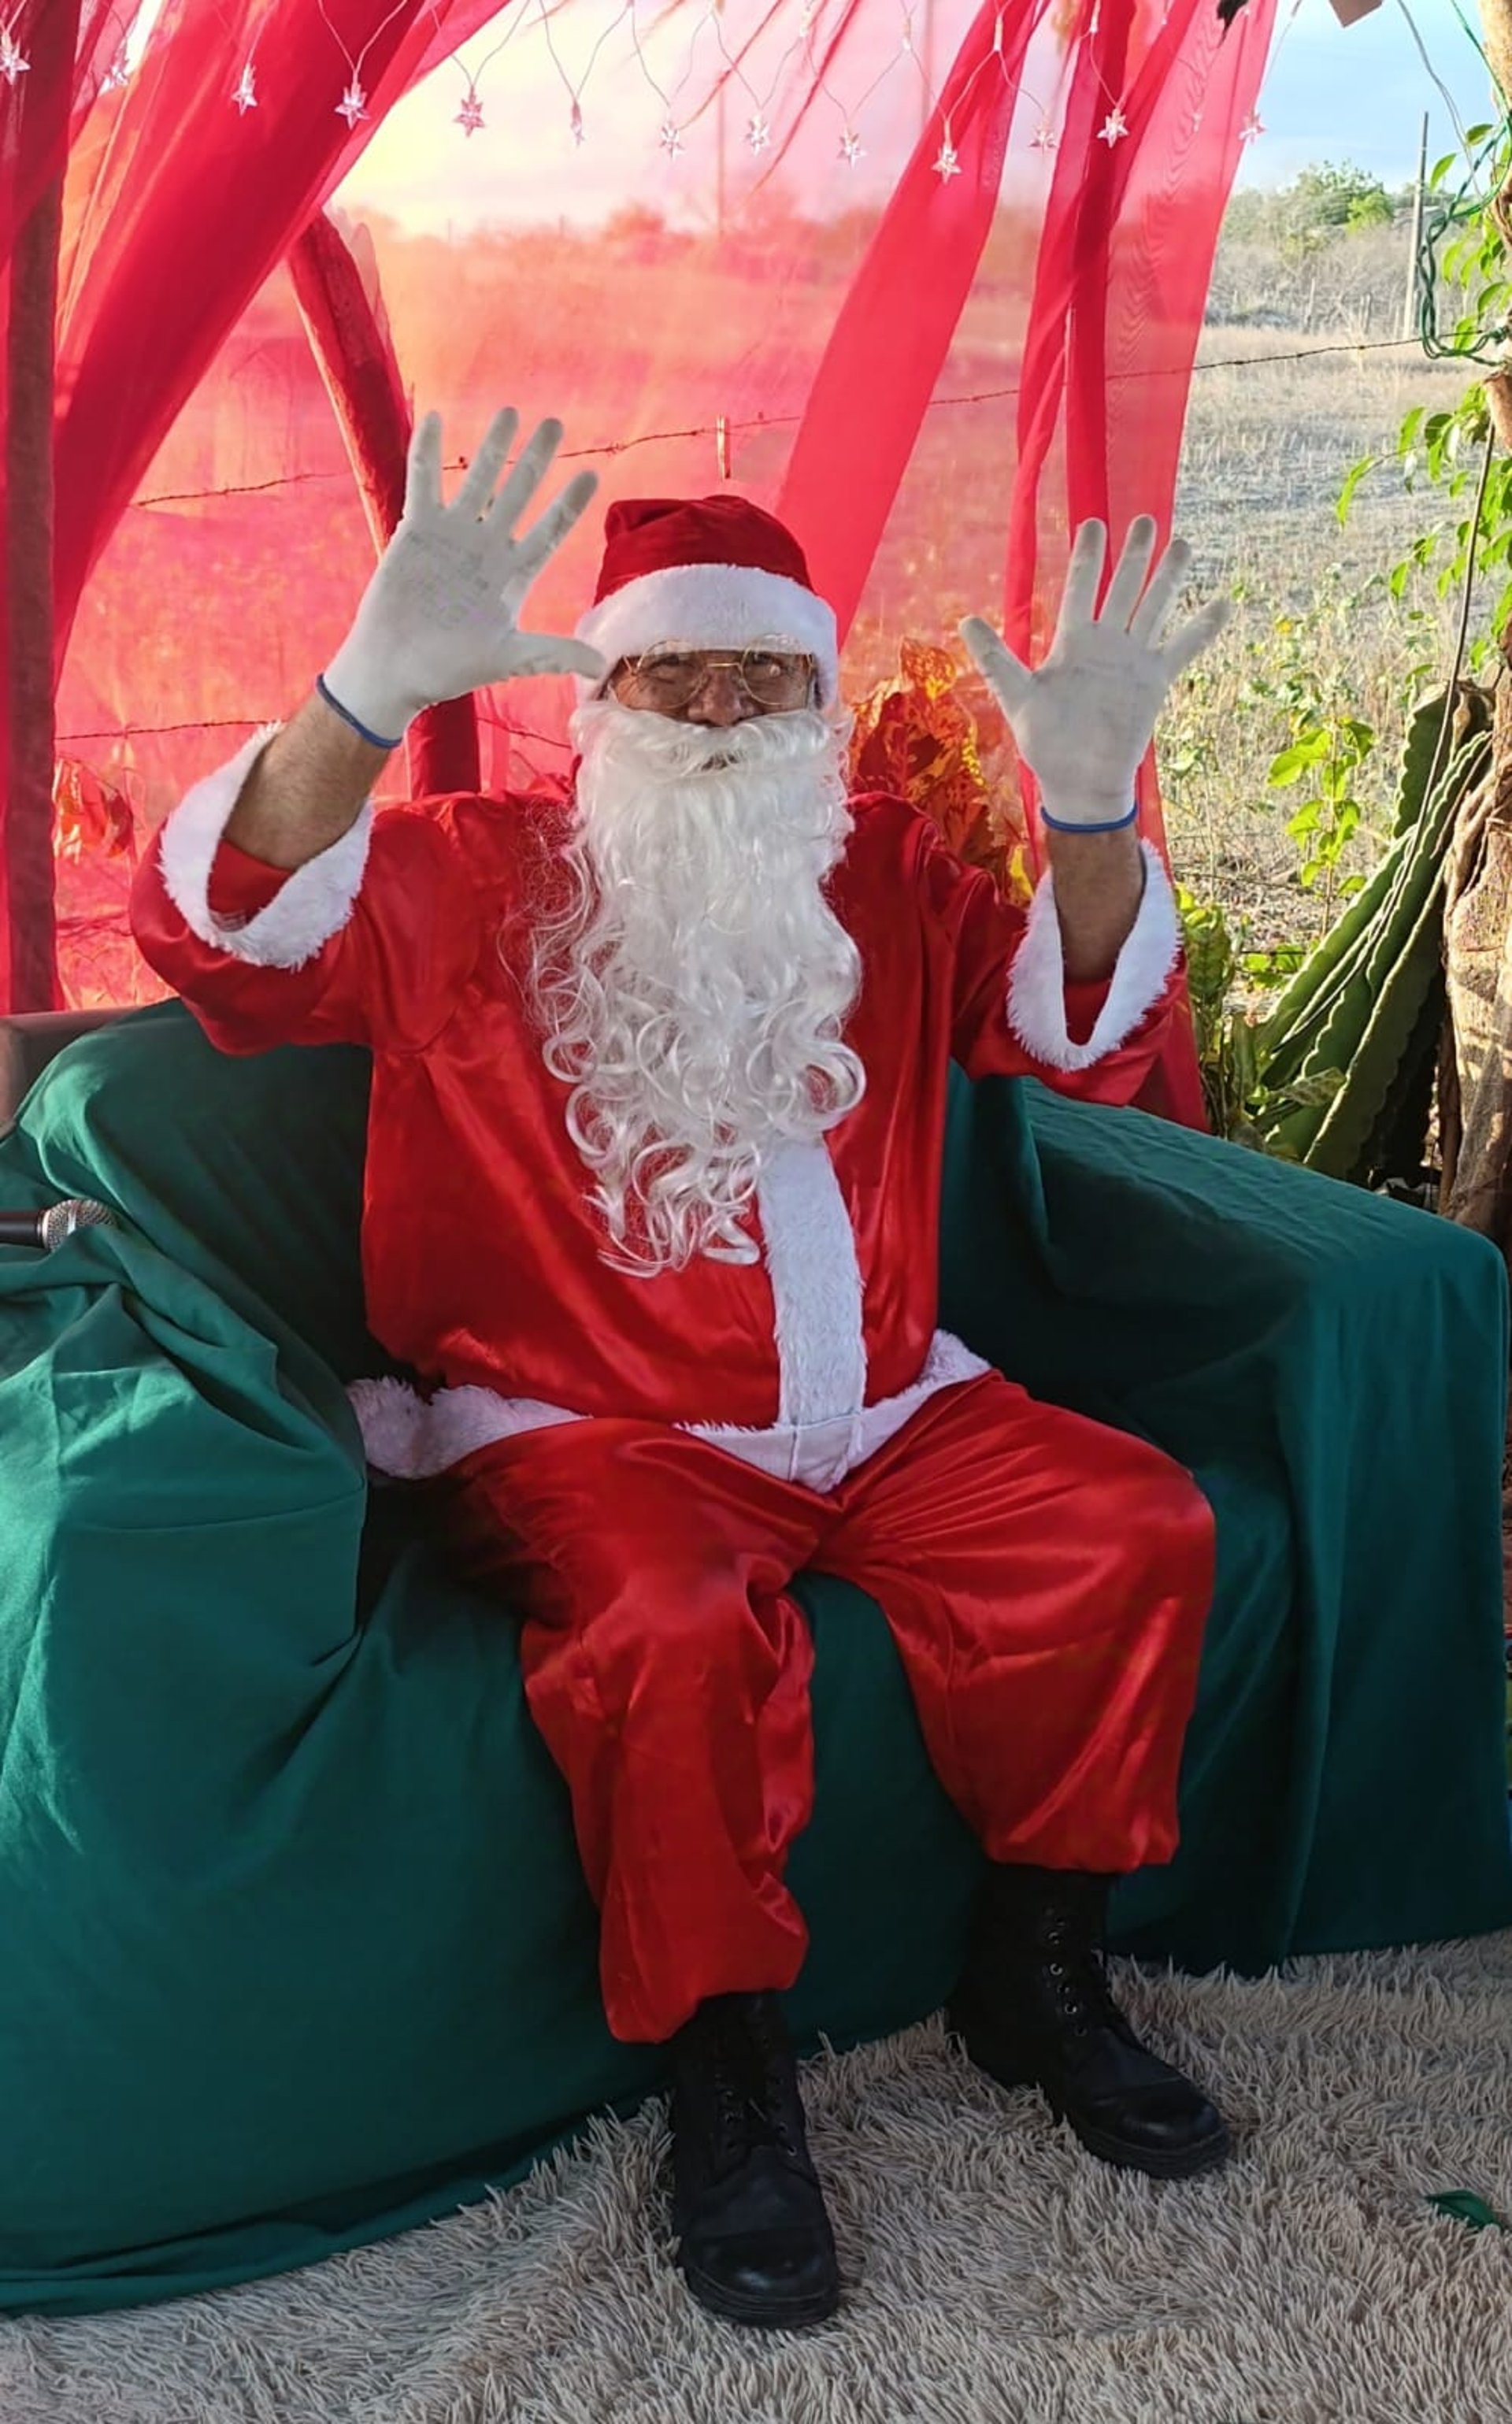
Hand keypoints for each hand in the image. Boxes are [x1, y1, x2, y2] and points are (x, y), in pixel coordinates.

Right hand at [322, 408, 606, 745]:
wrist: (396, 669)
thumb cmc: (451, 668)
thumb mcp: (509, 658)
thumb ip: (553, 652)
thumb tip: (600, 663)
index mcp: (514, 575)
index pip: (550, 531)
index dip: (569, 504)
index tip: (593, 475)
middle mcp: (488, 548)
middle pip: (519, 493)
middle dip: (537, 459)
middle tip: (555, 423)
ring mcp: (453, 535)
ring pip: (478, 480)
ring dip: (493, 447)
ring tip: (510, 413)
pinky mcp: (416, 530)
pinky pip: (423, 481)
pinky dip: (428, 452)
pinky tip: (436, 419)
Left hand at [960, 518, 1230, 828]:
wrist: (1080, 780)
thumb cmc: (1045, 742)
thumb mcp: (1017, 696)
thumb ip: (995, 658)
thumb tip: (965, 621)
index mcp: (1073, 641)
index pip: (1082, 586)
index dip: (1088, 556)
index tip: (1094, 524)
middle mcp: (1105, 642)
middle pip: (1124, 587)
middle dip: (1135, 554)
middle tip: (1146, 520)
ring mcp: (1133, 658)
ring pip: (1154, 606)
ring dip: (1168, 577)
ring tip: (1183, 544)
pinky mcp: (1154, 680)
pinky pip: (1183, 647)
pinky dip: (1203, 627)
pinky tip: (1224, 603)